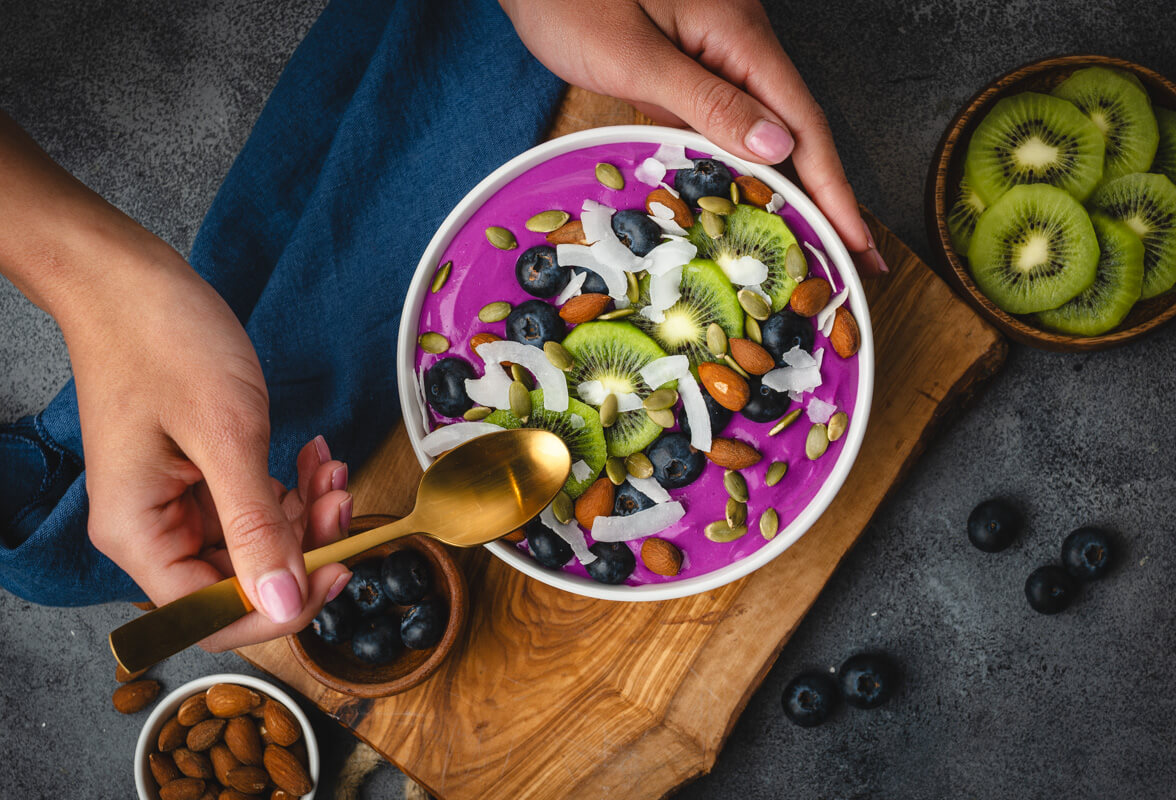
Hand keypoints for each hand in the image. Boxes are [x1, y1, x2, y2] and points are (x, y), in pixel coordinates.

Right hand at [69, 248, 352, 650]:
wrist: (128, 277)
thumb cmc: (163, 340)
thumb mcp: (225, 435)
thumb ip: (256, 526)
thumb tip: (282, 604)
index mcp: (139, 533)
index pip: (210, 615)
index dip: (279, 605)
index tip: (336, 569)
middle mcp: (151, 529)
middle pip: (238, 581)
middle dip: (301, 549)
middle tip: (342, 502)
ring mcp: (174, 502)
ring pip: (253, 543)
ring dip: (303, 514)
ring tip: (331, 470)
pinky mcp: (196, 476)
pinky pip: (251, 506)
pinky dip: (289, 489)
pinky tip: (313, 458)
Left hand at [500, 0, 887, 276]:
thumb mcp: (635, 56)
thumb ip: (706, 100)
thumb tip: (777, 147)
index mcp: (738, 35)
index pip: (804, 122)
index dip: (834, 186)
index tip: (858, 239)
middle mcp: (737, 44)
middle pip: (795, 129)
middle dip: (825, 196)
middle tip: (850, 259)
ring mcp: (712, 56)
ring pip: (761, 131)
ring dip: (785, 189)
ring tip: (808, 246)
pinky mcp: (686, 67)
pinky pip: (723, 124)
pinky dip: (738, 169)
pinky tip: (743, 206)